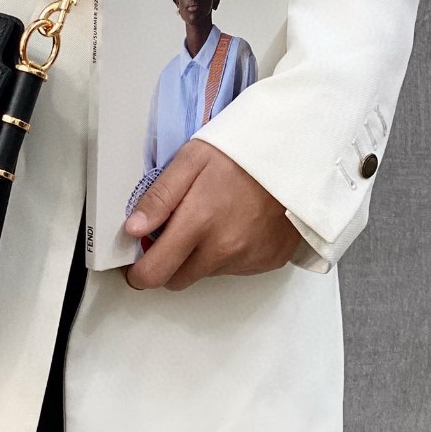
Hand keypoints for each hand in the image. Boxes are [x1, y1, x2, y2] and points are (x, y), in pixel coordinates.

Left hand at [122, 139, 300, 290]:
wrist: (297, 155)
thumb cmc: (243, 152)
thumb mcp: (191, 160)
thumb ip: (160, 197)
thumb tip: (133, 228)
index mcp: (199, 222)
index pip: (156, 272)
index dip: (139, 272)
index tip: (134, 264)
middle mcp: (224, 249)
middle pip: (179, 279)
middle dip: (168, 264)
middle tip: (172, 233)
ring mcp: (248, 259)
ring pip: (207, 273)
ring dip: (200, 256)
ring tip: (212, 217)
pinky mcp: (268, 261)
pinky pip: (235, 269)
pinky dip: (228, 253)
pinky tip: (234, 224)